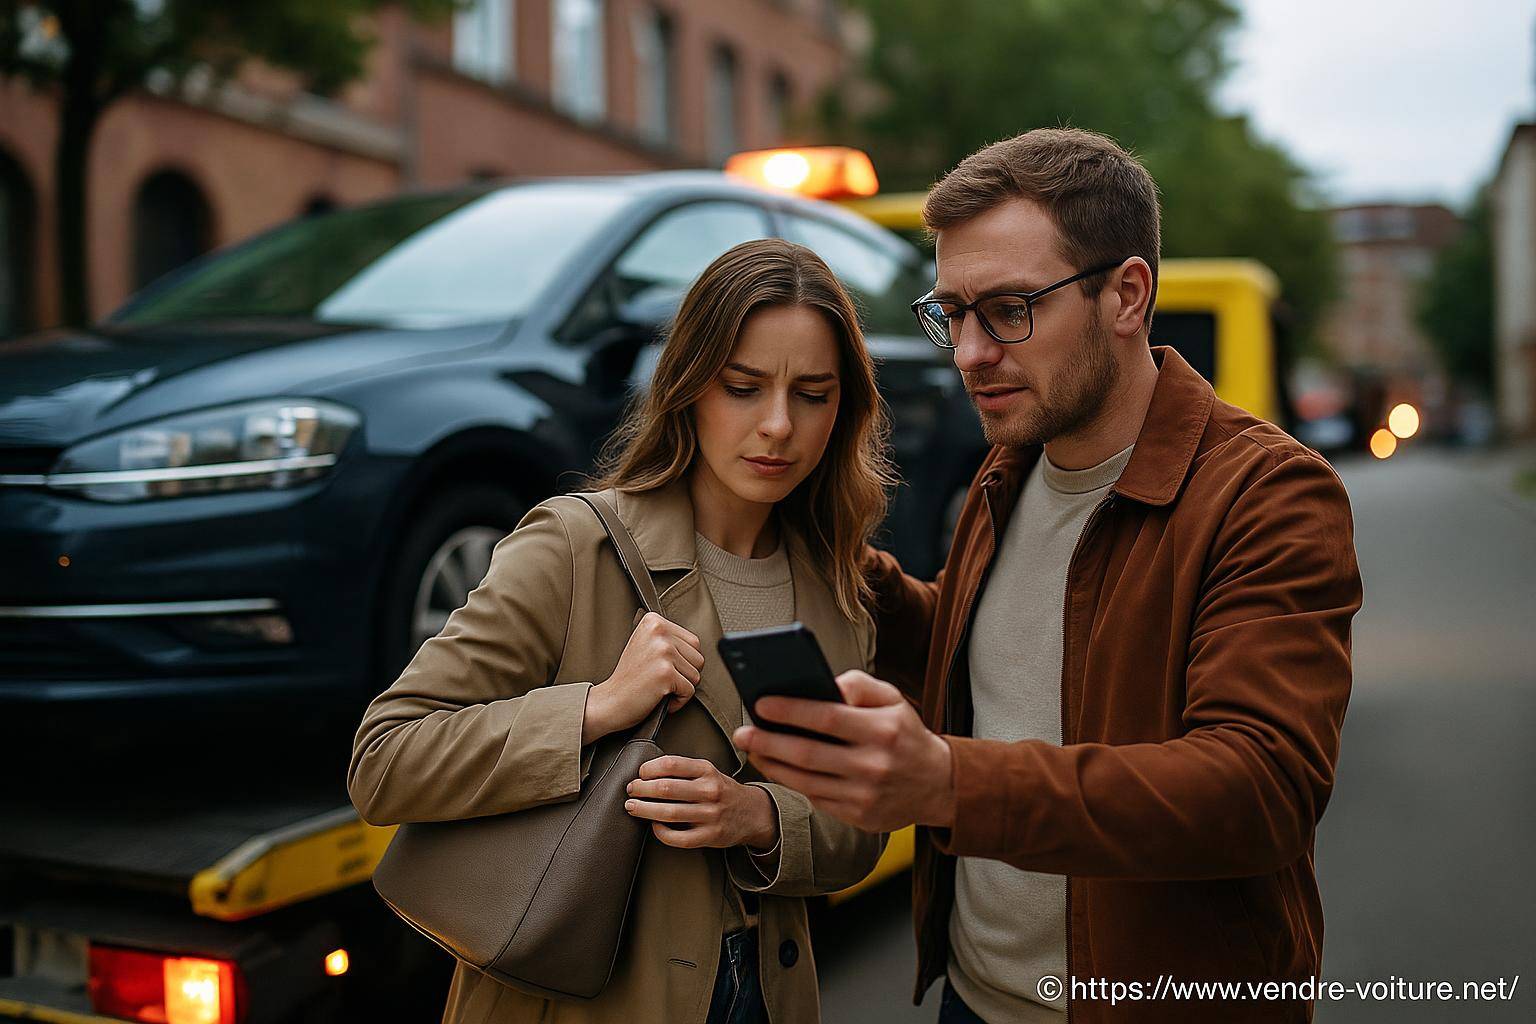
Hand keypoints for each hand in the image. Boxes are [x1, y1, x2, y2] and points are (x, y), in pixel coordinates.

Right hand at [583, 613, 702, 743]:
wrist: (609, 701)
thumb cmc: (630, 677)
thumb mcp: (646, 644)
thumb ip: (668, 637)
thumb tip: (696, 642)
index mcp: (654, 620)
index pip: (694, 642)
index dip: (682, 662)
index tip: (660, 667)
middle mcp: (659, 631)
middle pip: (698, 658)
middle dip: (684, 675)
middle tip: (660, 679)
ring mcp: (663, 651)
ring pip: (696, 675)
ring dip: (681, 688)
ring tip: (658, 687)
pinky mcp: (665, 673)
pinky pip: (689, 691)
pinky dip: (678, 701)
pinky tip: (659, 697)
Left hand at [624, 756, 778, 850]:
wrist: (753, 813)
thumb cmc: (722, 791)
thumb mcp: (709, 772)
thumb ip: (683, 770)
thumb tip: (646, 773)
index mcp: (707, 771)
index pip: (671, 764)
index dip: (649, 768)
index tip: (640, 773)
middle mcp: (710, 791)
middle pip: (666, 789)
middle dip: (641, 789)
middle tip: (630, 790)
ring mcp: (710, 815)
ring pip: (669, 813)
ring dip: (645, 810)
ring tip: (632, 807)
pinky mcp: (710, 836)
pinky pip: (679, 838)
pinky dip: (662, 832)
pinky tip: (654, 826)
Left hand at [732, 670, 955, 832]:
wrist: (938, 784)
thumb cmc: (904, 733)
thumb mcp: (893, 699)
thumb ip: (859, 685)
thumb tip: (822, 684)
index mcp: (883, 729)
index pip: (826, 717)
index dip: (789, 711)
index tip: (760, 703)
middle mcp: (874, 765)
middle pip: (808, 754)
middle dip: (768, 742)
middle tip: (742, 732)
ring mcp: (866, 795)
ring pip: (805, 781)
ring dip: (772, 765)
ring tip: (751, 749)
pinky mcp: (859, 818)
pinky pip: (815, 798)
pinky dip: (791, 782)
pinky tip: (775, 766)